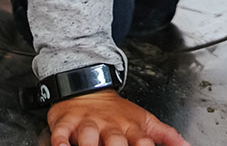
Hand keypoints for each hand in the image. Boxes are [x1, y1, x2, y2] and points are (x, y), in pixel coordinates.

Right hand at [48, 89, 190, 145]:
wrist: (89, 86)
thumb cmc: (117, 112)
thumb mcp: (145, 120)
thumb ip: (166, 135)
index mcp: (130, 128)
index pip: (142, 142)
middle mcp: (110, 127)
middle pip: (115, 141)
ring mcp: (88, 124)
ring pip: (88, 136)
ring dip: (89, 144)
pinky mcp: (67, 122)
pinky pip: (61, 133)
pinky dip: (60, 141)